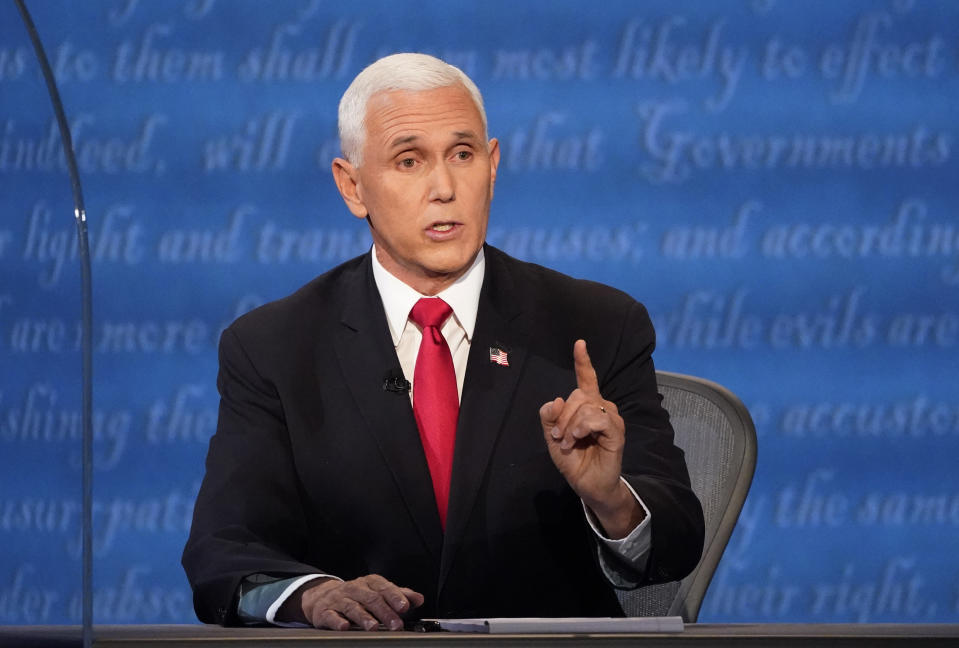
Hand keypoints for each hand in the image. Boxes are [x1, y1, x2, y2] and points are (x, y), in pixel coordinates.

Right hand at [278, 574, 423, 630]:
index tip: (405, 606)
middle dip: (385, 612)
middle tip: (396, 624)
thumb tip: (418, 598)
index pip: (384, 587)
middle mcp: (354, 588)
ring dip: (364, 617)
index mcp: (369, 583)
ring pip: (352, 607)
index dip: (395, 596)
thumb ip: (398, 595)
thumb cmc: (356, 596)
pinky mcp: (324, 611)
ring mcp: (339, 599)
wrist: (322, 596)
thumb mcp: (377, 592)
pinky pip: (331, 615)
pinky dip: (338, 621)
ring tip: (374, 627)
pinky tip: (345, 627)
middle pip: (371, 598)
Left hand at [540, 339, 643, 538]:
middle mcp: (602, 407)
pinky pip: (598, 417)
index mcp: (587, 406)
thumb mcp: (553, 437)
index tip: (579, 343)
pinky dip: (582, 426)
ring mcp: (611, 418)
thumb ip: (549, 417)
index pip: (586, 378)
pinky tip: (578, 437)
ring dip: (570, 424)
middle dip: (562, 416)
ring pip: (586, 405)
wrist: (587, 484)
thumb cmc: (573, 459)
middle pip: (578, 395)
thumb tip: (555, 400)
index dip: (583, 361)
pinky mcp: (616, 431)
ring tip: (568, 442)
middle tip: (558, 437)